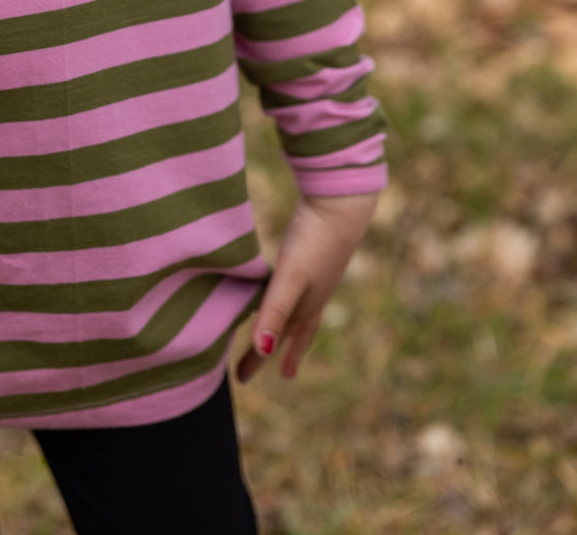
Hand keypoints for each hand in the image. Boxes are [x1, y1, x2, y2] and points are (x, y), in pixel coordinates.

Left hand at [236, 190, 379, 383]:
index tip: (242, 379)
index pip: (278, 341)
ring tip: (276, 332)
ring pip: (297, 310)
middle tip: (267, 368)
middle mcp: (313, 296)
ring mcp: (316, 276)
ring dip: (284, 325)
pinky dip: (285, 295)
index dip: (259, 360)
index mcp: (306, 307)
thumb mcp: (290, 278)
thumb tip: (262, 352)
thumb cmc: (314, 242)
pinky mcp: (313, 255)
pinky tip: (279, 283)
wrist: (341, 203)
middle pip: (291, 331)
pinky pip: (297, 286)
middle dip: (276, 350)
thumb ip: (275, 312)